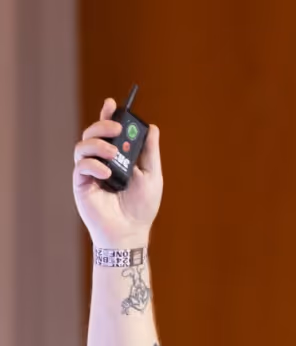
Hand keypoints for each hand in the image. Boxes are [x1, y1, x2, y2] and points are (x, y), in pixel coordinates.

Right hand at [73, 98, 162, 248]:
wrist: (131, 231)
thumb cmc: (142, 207)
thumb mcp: (152, 176)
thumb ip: (150, 153)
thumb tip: (152, 128)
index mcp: (117, 157)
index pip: (109, 132)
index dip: (107, 115)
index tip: (111, 103)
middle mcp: (101, 161)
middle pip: (93, 133)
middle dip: (102, 125)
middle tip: (116, 128)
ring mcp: (89, 172)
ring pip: (83, 146)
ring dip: (98, 145)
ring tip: (114, 155)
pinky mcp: (81, 183)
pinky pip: (81, 165)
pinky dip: (93, 165)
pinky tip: (107, 173)